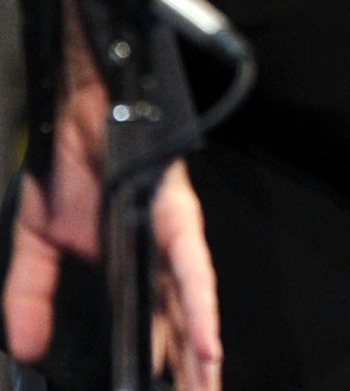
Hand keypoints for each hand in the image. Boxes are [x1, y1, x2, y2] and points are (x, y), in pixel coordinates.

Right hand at [4, 0, 221, 386]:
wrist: (77, 107)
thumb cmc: (68, 165)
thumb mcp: (37, 241)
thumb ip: (30, 295)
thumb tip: (23, 350)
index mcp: (130, 263)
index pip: (150, 325)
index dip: (158, 366)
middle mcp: (157, 252)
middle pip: (178, 322)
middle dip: (189, 371)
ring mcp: (169, 233)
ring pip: (192, 303)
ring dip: (202, 351)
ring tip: (206, 387)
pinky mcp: (173, 212)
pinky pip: (189, 266)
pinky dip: (198, 305)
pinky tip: (204, 342)